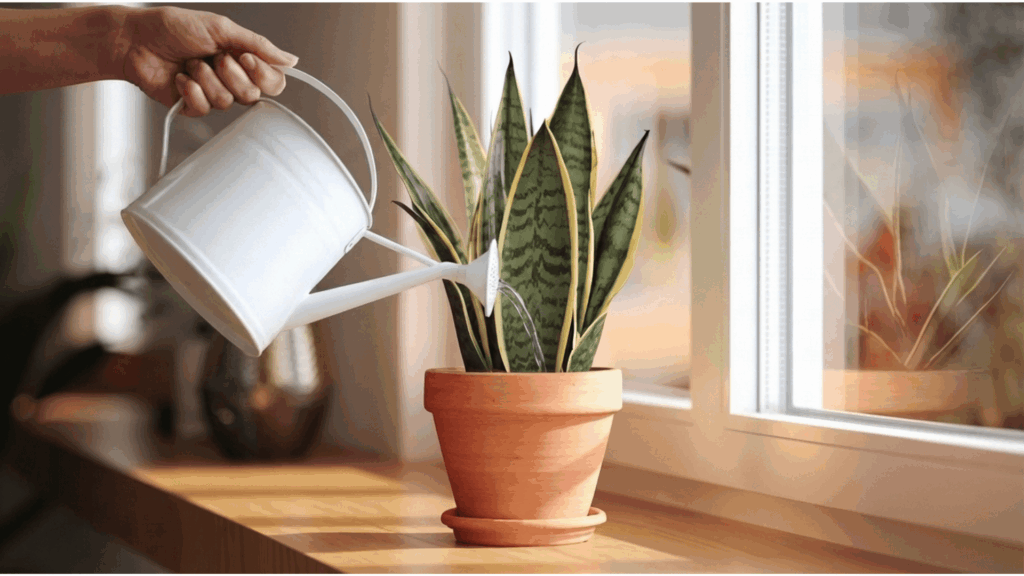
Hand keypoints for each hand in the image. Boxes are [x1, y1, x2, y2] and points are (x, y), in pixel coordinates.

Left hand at [113, 6, 297, 116]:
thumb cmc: (173, 28)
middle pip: (252, 96)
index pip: (273, 81)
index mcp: (243, 60)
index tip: (245, 56)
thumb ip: (258, 45)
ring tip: (190, 63)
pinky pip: (204, 108)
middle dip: (231, 74)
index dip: (263, 74)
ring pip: (227, 102)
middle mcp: (231, 79)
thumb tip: (291, 60)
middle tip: (214, 57)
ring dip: (206, 78)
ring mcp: (212, 94)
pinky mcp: (192, 106)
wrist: (135, 39)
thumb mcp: (222, 28)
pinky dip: (190, 89)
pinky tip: (179, 77)